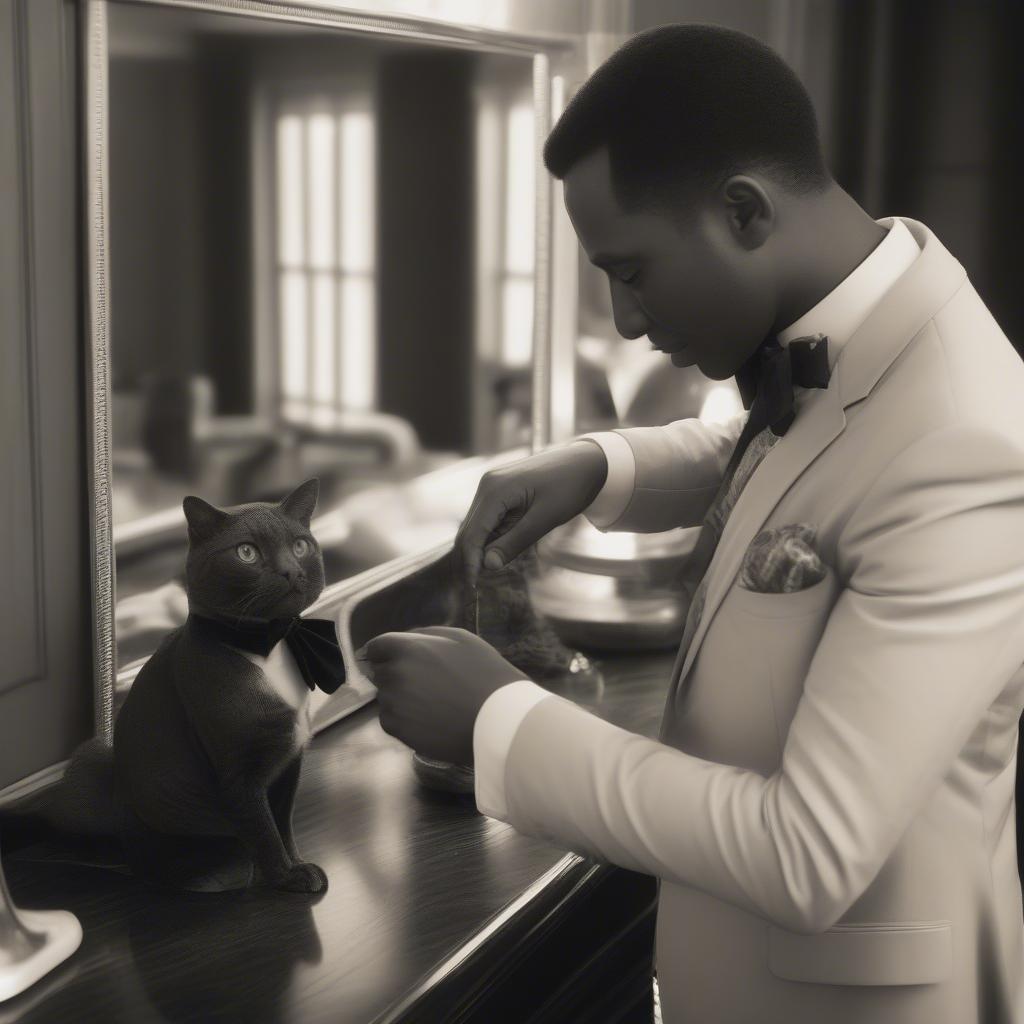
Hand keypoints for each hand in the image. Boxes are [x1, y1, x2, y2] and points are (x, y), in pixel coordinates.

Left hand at [356, 626, 528, 764]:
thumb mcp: (461, 639)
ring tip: (433, 703)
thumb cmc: (484, 674)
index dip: (381, 652)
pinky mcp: (397, 728)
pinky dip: (403, 719)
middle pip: (381, 672)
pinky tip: (428, 718)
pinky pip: (389, 719)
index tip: (385, 658)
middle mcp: (395, 674)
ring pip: (386, 696)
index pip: (376, 646)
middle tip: (426, 685)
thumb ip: (426, 635)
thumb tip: (404, 641)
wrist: (497, 719)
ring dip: (400, 697)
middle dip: (396, 675)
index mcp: (408, 648)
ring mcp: (394, 703)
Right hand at [452, 442, 607, 605]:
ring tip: (495, 569)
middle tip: (477, 586)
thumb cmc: (570, 486)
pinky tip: (502, 550)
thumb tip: (488, 565)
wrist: (587, 461)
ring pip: (477, 526)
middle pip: (469, 530)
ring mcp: (492, 486)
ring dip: (482, 549)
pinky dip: (492, 537)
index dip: (469, 562)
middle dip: (471, 558)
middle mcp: (487, 486)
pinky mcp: (500, 490)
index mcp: (495, 491)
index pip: (472, 534)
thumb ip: (515, 542)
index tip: (473, 586)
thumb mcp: (545, 519)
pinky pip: (489, 519)